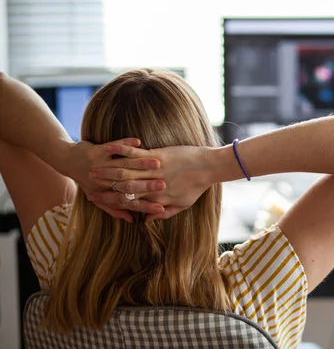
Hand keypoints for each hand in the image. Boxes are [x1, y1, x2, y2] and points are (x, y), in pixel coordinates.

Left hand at [62, 138, 166, 220]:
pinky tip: (138, 141)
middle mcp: (103, 182)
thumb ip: (115, 210)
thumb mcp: (98, 197)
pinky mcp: (95, 152)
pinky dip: (125, 144)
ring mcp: (99, 166)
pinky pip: (113, 147)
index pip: (129, 202)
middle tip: (164, 186)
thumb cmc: (87, 180)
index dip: (145, 206)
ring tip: (157, 163)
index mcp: (106, 193)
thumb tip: (131, 220)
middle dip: (148, 185)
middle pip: (129, 185)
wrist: (66, 161)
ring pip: (123, 165)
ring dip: (141, 163)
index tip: (160, 209)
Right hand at [89, 144, 210, 220]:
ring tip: (93, 168)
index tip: (96, 199)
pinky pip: (136, 154)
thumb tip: (147, 220)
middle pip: (123, 188)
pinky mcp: (158, 155)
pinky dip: (121, 150)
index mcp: (157, 199)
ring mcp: (155, 171)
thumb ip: (164, 213)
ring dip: (108, 169)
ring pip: (126, 171)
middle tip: (88, 184)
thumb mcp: (183, 204)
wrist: (209, 167)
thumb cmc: (197, 186)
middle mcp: (153, 186)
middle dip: (104, 186)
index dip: (110, 201)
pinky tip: (108, 147)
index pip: (128, 202)